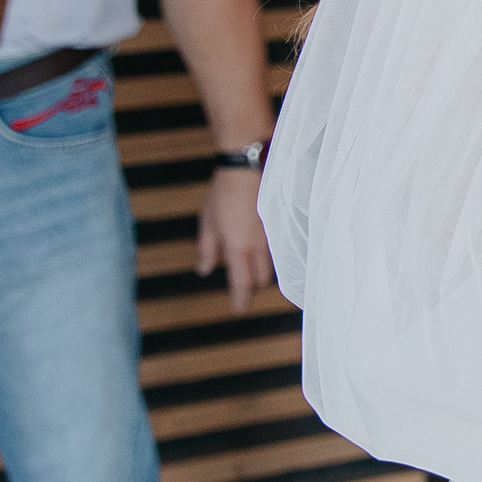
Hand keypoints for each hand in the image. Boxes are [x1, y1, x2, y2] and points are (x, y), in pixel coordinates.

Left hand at [197, 168, 274, 312]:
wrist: (245, 171)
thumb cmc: (223, 197)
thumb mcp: (207, 225)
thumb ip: (207, 250)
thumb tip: (204, 270)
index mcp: (238, 249)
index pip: (241, 283)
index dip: (240, 299)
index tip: (238, 310)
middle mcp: (258, 247)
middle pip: (260, 278)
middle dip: (253, 287)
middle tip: (244, 289)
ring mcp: (271, 236)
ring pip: (271, 265)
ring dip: (262, 272)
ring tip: (253, 272)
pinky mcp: (277, 225)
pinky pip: (276, 250)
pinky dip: (269, 258)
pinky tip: (264, 253)